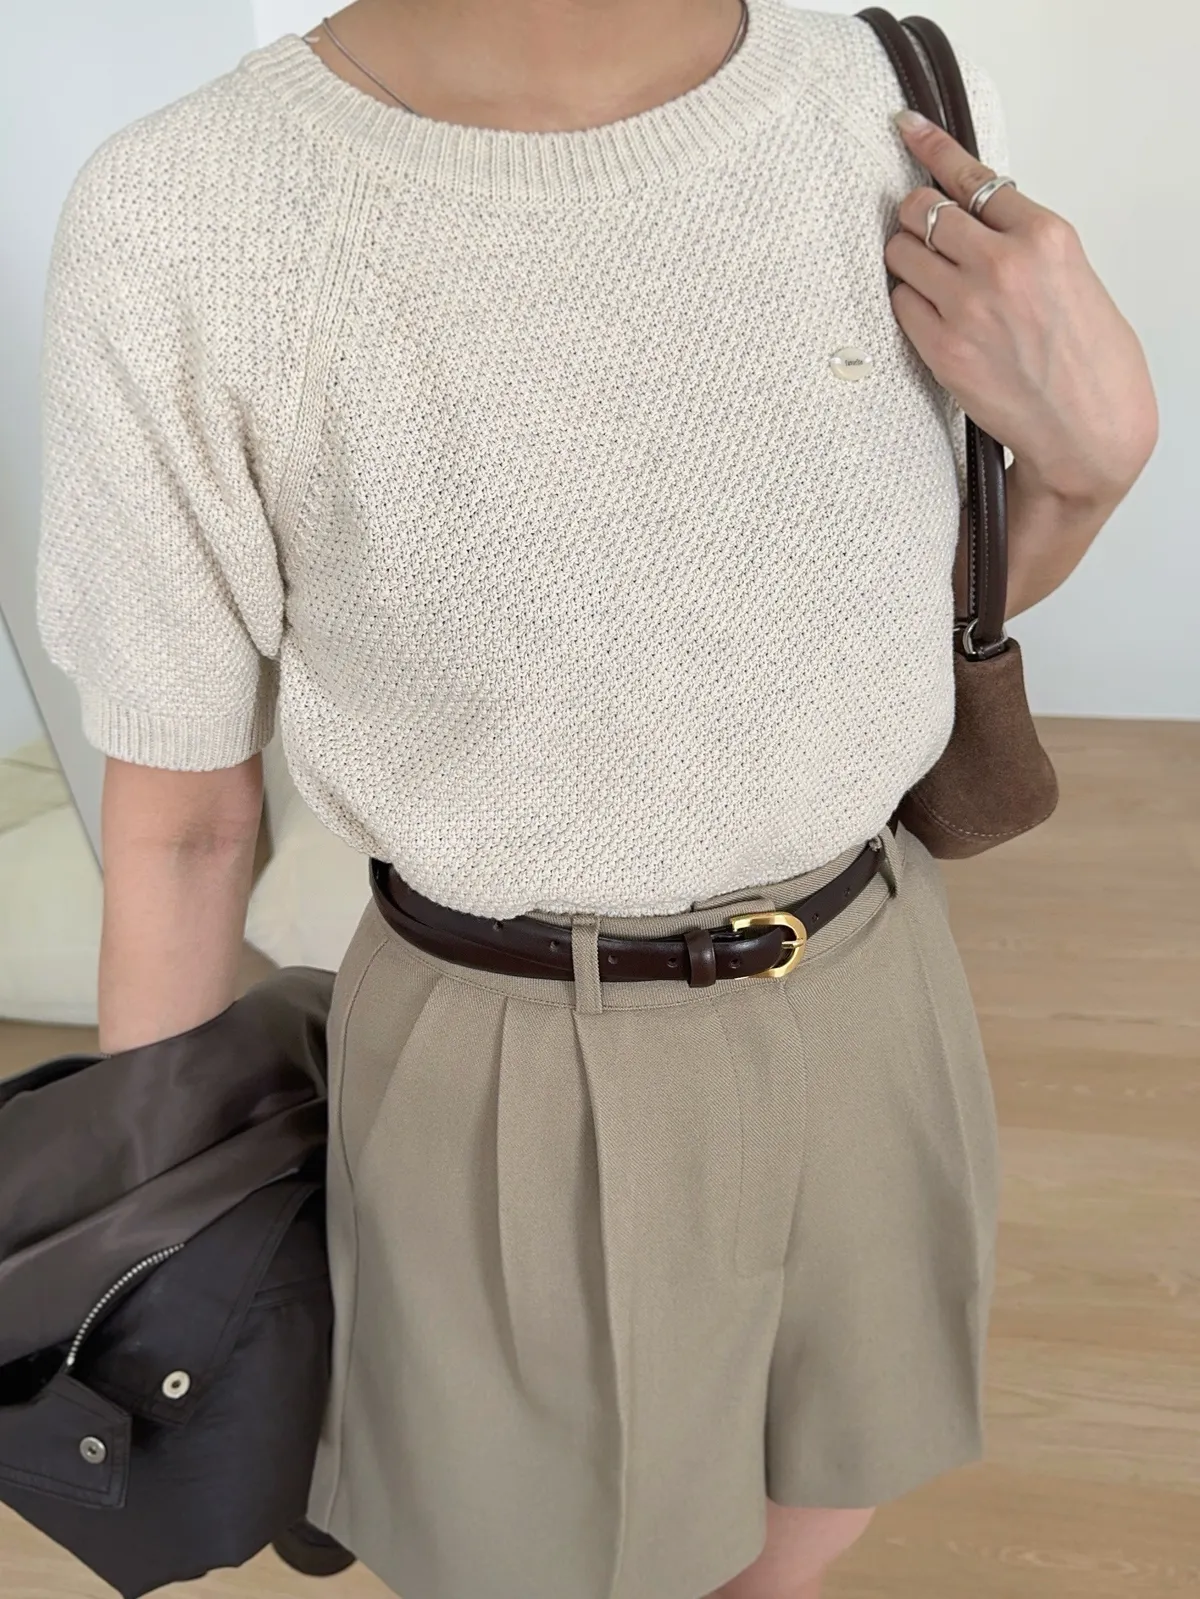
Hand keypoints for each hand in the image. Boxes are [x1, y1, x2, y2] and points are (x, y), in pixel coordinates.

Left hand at [886, 110, 1157, 504]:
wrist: (1089, 432)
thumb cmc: (1090, 361)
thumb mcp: (1072, 276)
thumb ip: (1025, 242)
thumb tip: (976, 219)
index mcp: (1045, 236)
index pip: (972, 177)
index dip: (932, 149)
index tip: (907, 128)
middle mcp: (1003, 264)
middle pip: (924, 210)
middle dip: (915, 215)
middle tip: (920, 229)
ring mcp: (967, 307)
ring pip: (902, 253)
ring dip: (905, 258)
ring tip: (928, 279)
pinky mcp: (942, 348)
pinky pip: (900, 303)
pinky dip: (907, 301)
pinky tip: (929, 315)